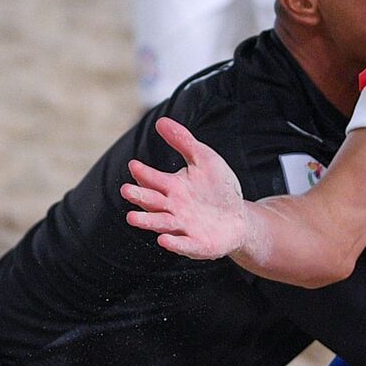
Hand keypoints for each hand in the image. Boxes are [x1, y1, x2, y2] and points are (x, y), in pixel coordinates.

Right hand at [122, 117, 252, 259]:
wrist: (239, 218)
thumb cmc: (218, 189)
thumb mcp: (204, 160)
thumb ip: (183, 142)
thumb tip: (160, 121)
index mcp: (171, 187)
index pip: (153, 179)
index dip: (144, 173)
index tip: (135, 166)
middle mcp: (172, 208)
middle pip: (151, 202)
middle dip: (139, 196)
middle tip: (126, 190)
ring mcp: (182, 227)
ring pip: (160, 224)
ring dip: (147, 221)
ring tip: (132, 217)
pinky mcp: (196, 244)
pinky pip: (184, 245)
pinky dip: (174, 243)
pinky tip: (164, 239)